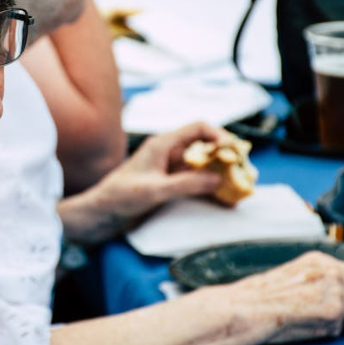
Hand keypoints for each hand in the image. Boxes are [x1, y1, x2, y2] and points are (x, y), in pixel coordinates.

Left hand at [59, 122, 226, 243]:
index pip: (198, 128)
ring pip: (202, 166)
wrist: (99, 216)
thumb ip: (187, 184)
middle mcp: (167, 153)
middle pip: (204, 147)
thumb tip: (218, 178)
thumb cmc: (119, 198)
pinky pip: (195, 182)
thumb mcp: (154, 191)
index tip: (236, 152)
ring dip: (220, 175)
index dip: (220, 136)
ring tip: (240, 188)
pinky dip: (210, 189)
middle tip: (245, 172)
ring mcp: (169, 170)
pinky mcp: (168, 186)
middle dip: (225, 157)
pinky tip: (224, 200)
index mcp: (162, 144)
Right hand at [190, 252, 343, 344]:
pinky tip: (308, 326)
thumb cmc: (255, 300)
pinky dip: (330, 331)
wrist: (238, 309)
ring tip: (311, 323)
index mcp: (317, 259)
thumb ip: (319, 282)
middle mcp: (328, 268)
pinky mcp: (332, 307)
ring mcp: (332, 287)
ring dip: (341, 324)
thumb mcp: (291, 279)